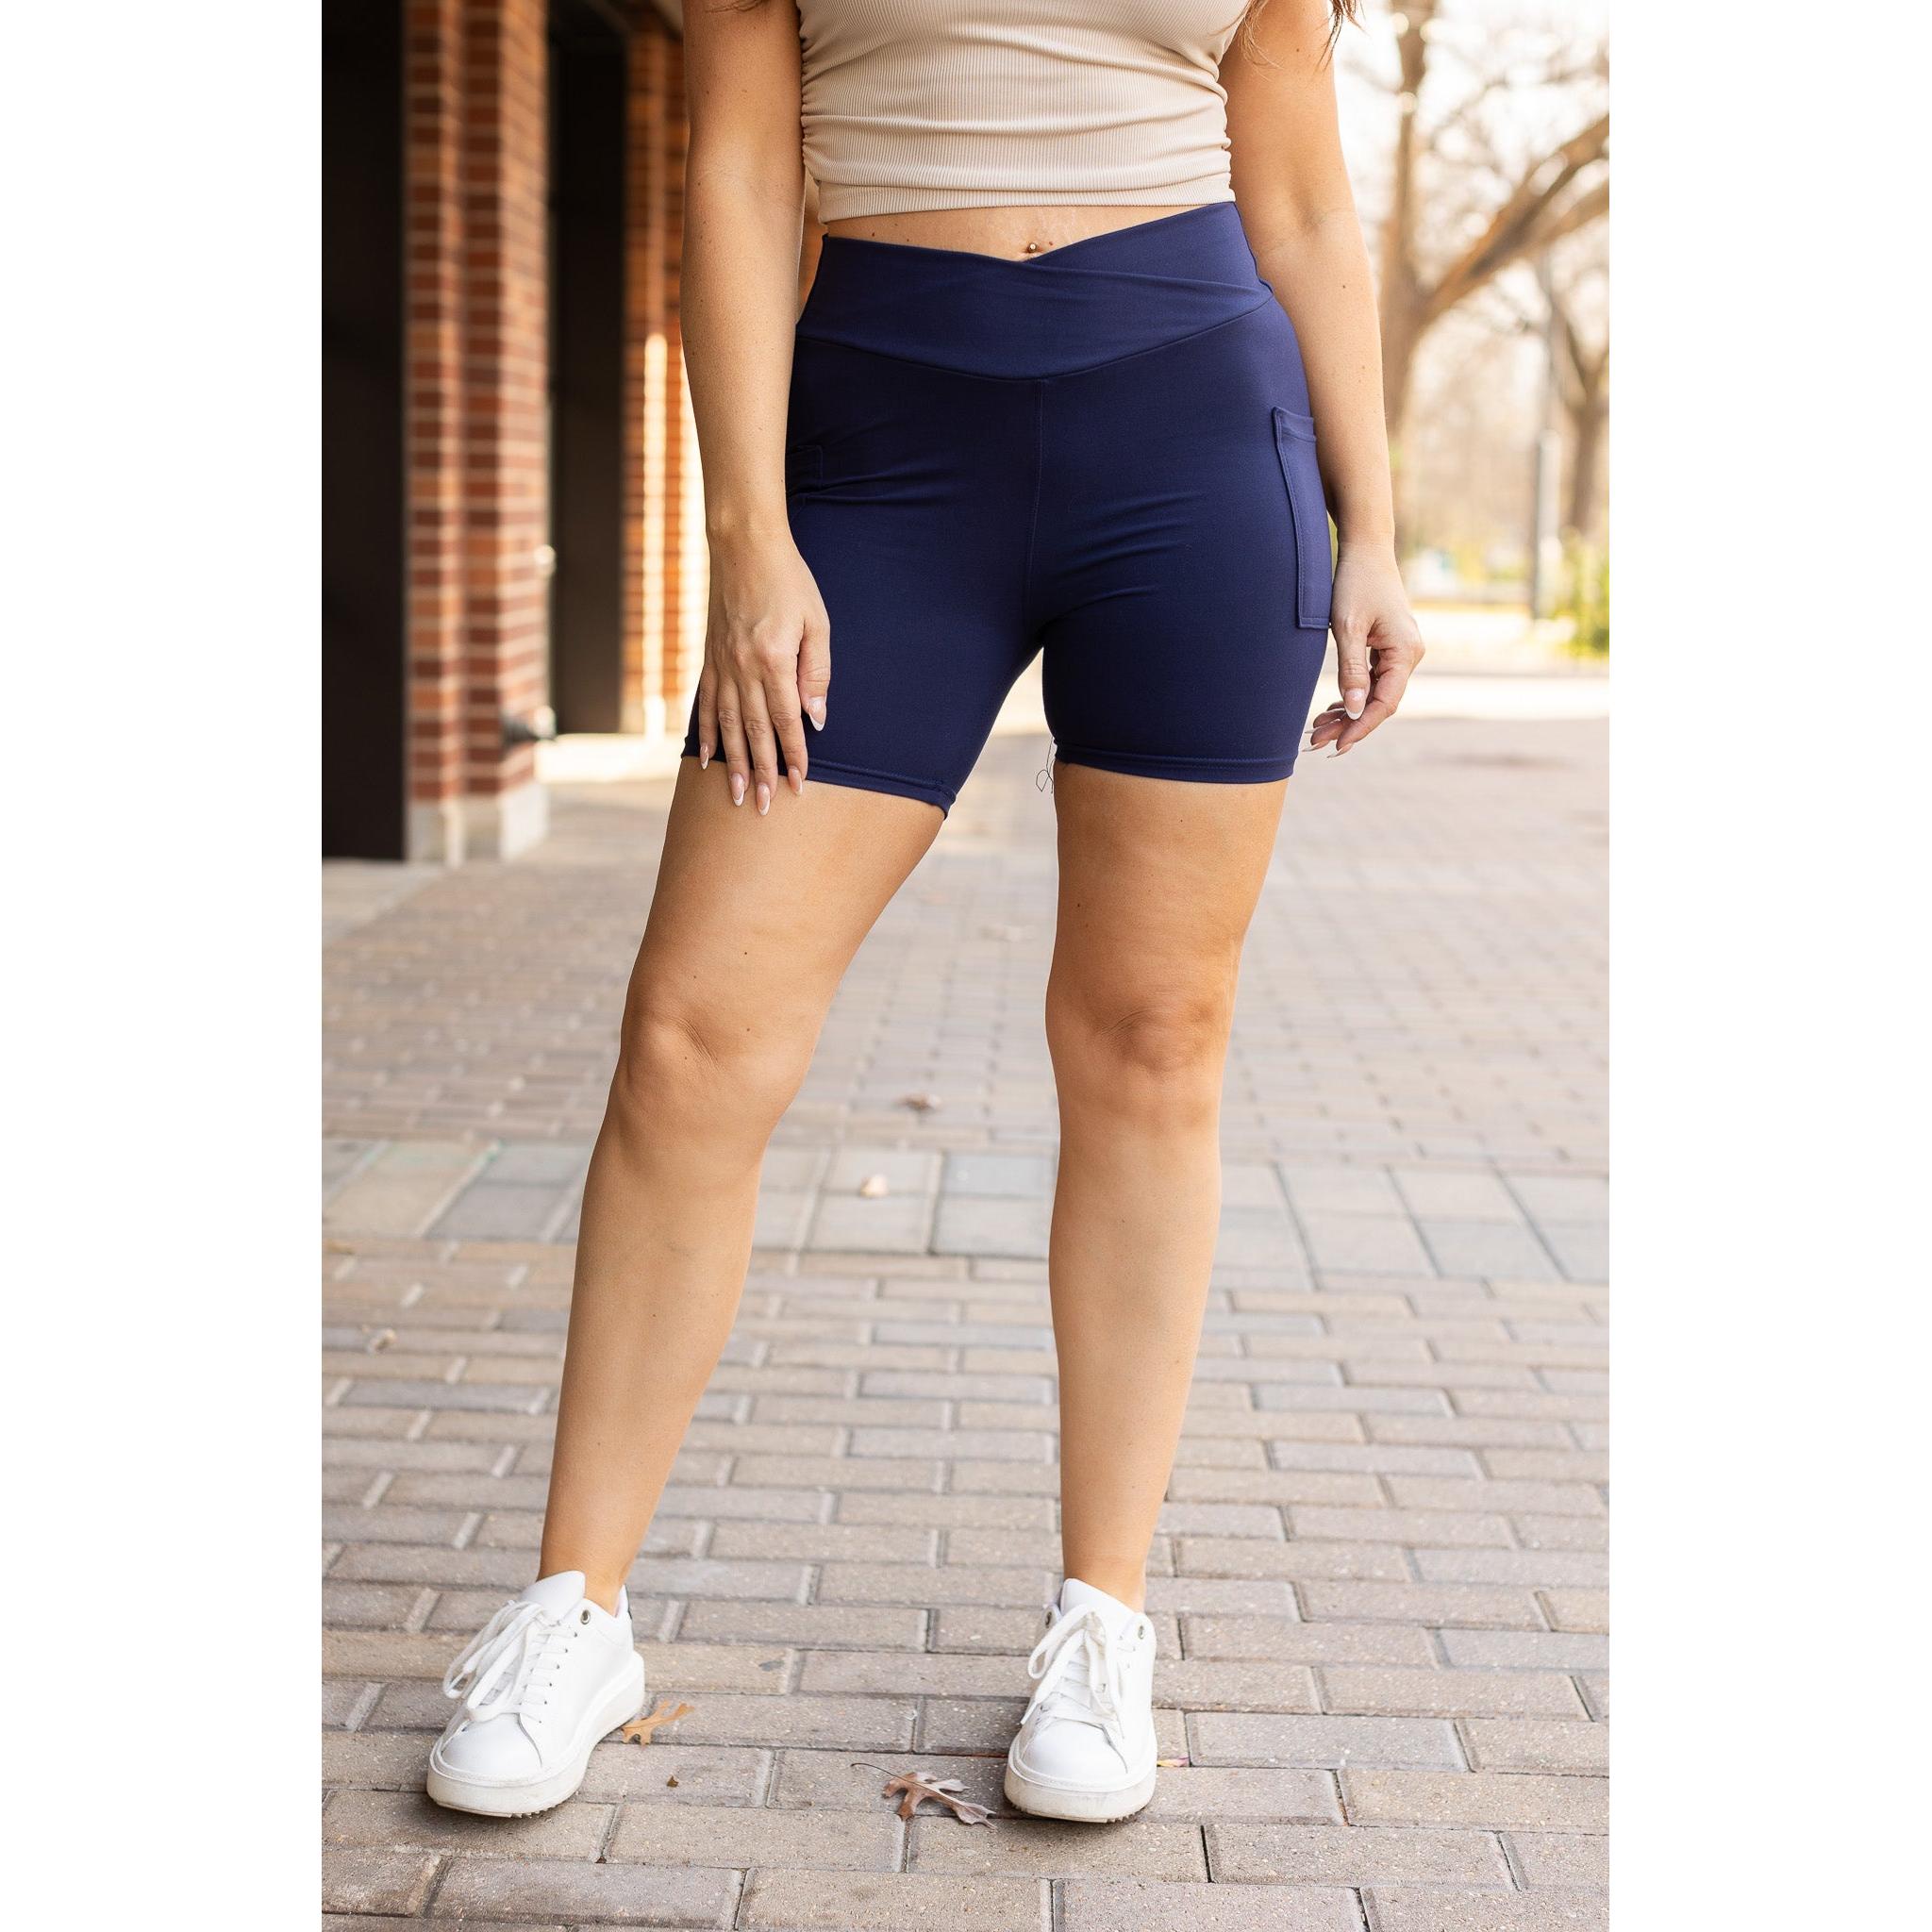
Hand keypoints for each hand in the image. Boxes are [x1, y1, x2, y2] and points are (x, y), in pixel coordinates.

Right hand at [696, 532, 830, 813]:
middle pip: (753, 731)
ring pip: (725, 725)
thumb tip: (816, 717)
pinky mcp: (709, 658)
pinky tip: (706, 759)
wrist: (743, 545)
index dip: (794, 755)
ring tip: (737, 795)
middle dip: (763, 773)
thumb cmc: (789, 581)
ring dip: (733, 764)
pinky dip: (705, 734)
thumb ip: (816, 671)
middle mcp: (743, 668)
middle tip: (766, 807)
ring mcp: (721, 665)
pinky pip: (704, 704)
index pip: (786, 720)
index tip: (799, 784)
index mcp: (774, 660)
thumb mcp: (816, 622)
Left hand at [1307, 545, 1425, 756]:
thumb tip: (1353, 711)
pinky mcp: (1387, 646)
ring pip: (1373, 693)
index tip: (1337, 746)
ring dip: (1347, 712)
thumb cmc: (1355, 583)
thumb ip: (1350, 671)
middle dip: (1348, 723)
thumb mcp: (1347, 628)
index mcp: (1405, 652)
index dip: (1361, 727)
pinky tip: (1330, 708)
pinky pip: (1372, 679)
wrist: (1365, 549)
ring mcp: (1400, 651)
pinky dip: (1351, 694)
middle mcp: (1409, 654)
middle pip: (1379, 701)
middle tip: (1315, 742)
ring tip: (1316, 729)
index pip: (1385, 702)